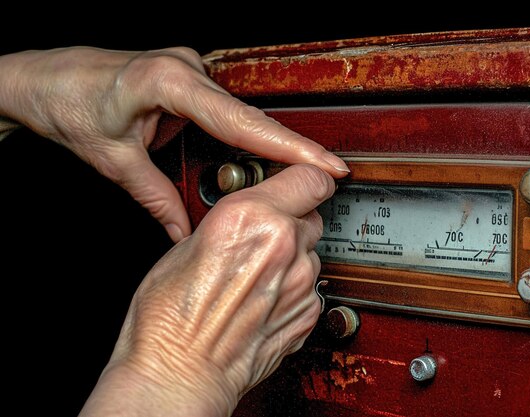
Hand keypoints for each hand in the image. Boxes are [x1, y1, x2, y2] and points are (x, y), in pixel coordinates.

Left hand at [0, 47, 348, 241]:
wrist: (41, 79)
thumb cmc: (68, 104)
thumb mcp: (113, 160)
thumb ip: (155, 198)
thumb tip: (185, 233)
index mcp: (168, 82)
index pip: (242, 122)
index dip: (290, 147)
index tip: (327, 163)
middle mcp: (187, 69)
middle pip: (248, 119)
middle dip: (284, 152)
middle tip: (320, 179)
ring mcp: (189, 70)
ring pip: (237, 117)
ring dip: (255, 148)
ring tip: (282, 175)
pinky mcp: (187, 79)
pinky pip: (221, 111)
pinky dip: (233, 138)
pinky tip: (242, 158)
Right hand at [80, 164, 333, 416]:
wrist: (179, 374)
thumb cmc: (169, 318)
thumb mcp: (186, 245)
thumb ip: (231, 219)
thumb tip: (250, 211)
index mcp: (250, 216)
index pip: (310, 177)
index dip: (306, 179)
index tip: (301, 182)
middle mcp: (282, 244)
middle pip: (312, 214)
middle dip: (292, 220)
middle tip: (263, 236)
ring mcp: (300, 281)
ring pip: (311, 252)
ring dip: (292, 257)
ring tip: (255, 276)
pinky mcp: (309, 312)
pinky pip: (311, 286)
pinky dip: (293, 288)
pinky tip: (263, 299)